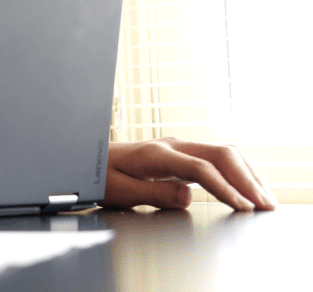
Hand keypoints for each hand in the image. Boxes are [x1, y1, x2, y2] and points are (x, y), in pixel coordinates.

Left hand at [102, 138, 277, 210]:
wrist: (86, 159)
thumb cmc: (99, 176)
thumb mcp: (120, 191)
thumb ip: (154, 194)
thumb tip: (188, 195)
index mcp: (155, 154)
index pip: (200, 168)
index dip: (224, 188)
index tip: (242, 206)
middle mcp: (170, 146)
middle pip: (220, 154)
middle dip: (246, 178)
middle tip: (265, 204)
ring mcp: (177, 147)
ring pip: (222, 153)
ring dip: (246, 174)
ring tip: (265, 198)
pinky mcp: (180, 154)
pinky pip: (215, 158)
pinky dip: (236, 171)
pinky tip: (246, 186)